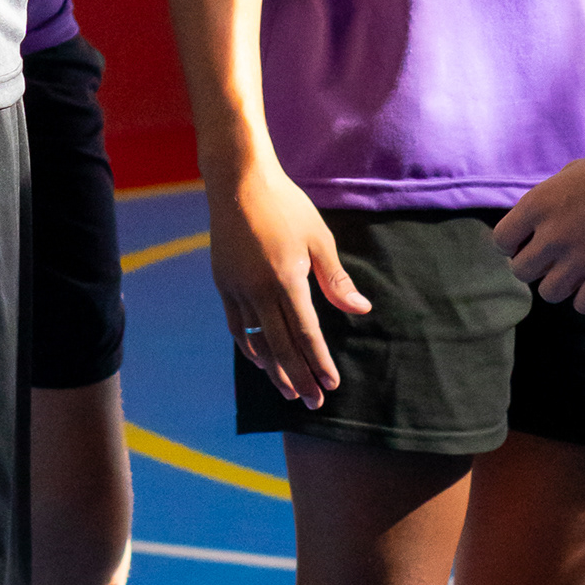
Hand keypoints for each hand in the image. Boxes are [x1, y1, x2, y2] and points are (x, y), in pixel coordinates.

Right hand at [205, 154, 370, 405]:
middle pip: (282, 345)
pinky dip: (250, 345)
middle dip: (300, 377)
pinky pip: (236, 324)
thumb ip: (337, 280)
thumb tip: (361, 310)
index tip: (331, 385)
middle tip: (313, 404)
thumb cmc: (287, 206)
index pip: (306, 333)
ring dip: (274, 369)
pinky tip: (261, 359)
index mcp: (286, 278)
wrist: (239, 181)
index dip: (319, 362)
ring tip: (288, 391)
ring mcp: (237, 287)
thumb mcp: (319, 239)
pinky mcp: (223, 281)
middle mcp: (258, 289)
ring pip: (257, 340)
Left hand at [492, 135, 584, 313]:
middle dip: (534, 267)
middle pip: (520, 271)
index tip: (530, 241)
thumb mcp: (568, 176)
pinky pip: (583, 305)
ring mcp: (579, 257)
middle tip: (553, 259)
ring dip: (560, 285)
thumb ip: (546, 203)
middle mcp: (552, 233)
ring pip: (548, 293)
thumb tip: (532, 227)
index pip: (500, 241)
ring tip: (575, 271)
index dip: (512, 245)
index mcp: (537, 204)